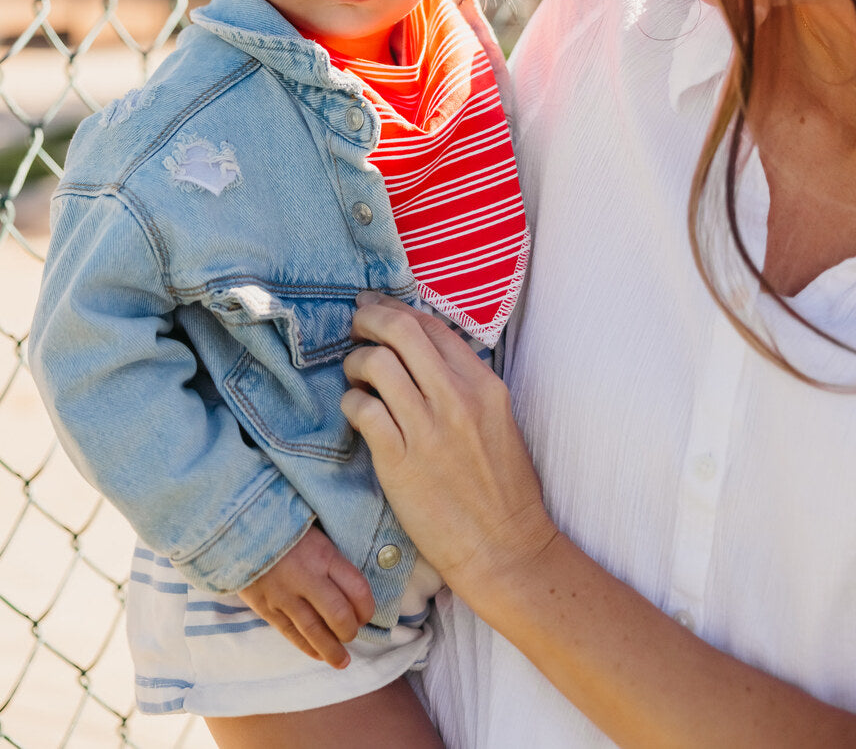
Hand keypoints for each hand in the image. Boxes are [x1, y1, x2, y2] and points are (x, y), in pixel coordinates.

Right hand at [237, 525, 374, 667]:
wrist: (236, 526)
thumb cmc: (281, 523)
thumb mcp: (313, 528)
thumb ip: (330, 554)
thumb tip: (351, 579)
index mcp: (323, 554)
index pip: (357, 589)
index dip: (367, 607)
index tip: (367, 612)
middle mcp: (306, 578)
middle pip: (338, 616)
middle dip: (350, 630)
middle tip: (352, 632)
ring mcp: (284, 596)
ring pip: (314, 631)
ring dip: (331, 650)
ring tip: (342, 661)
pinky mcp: (265, 607)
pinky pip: (290, 634)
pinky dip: (306, 647)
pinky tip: (318, 655)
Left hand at [341, 294, 558, 614]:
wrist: (505, 548)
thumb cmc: (503, 488)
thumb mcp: (498, 420)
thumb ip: (464, 382)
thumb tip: (422, 352)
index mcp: (484, 384)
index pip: (431, 326)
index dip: (397, 309)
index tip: (377, 308)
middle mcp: (456, 398)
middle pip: (400, 331)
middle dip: (369, 319)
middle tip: (355, 325)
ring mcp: (427, 429)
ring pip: (375, 364)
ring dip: (355, 361)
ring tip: (354, 374)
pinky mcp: (399, 462)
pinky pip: (362, 410)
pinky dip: (350, 402)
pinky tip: (355, 411)